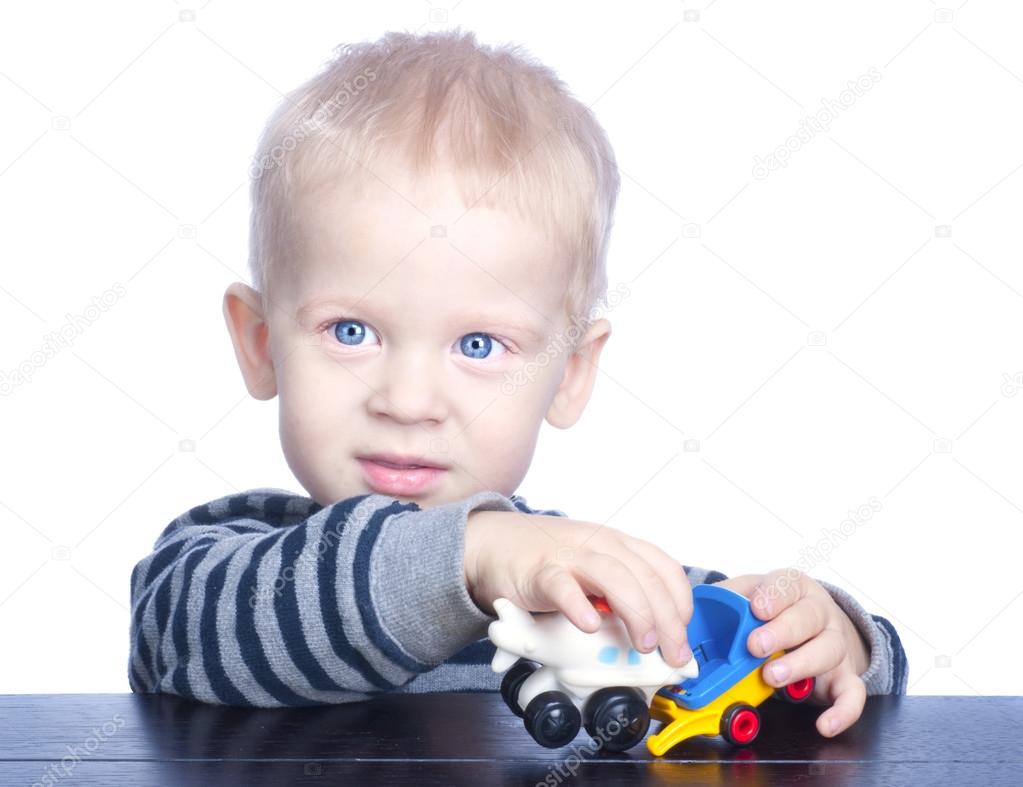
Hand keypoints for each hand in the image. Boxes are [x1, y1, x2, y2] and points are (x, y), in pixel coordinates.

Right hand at [465, 509, 693, 667]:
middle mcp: (600, 545)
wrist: (496, 544)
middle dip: (667, 620)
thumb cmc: (551, 562)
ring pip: (614, 576)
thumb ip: (622, 594)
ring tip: (643, 644)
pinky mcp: (540, 572)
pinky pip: (562, 586)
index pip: (664, 568)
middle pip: (646, 577)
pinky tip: (589, 626)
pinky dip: (579, 605)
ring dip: (636, 611)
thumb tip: (657, 637)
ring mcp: (570, 556)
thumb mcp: (594, 569)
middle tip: (673, 653)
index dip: (681, 603)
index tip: (682, 634)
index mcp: (619, 545)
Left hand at [714, 568, 870, 737]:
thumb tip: (692, 611)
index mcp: (793, 588)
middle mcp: (819, 613)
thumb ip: (727, 599)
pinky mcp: (844, 676)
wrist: (816, 625)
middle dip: (781, 632)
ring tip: (772, 677)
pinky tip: (824, 724)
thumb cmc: (777, 610)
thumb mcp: (751, 593)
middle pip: (807, 618)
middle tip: (755, 646)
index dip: (773, 597)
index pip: (787, 585)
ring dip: (800, 666)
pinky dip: (843, 711)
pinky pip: (853, 694)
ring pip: (828, 651)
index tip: (756, 608)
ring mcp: (834, 645)